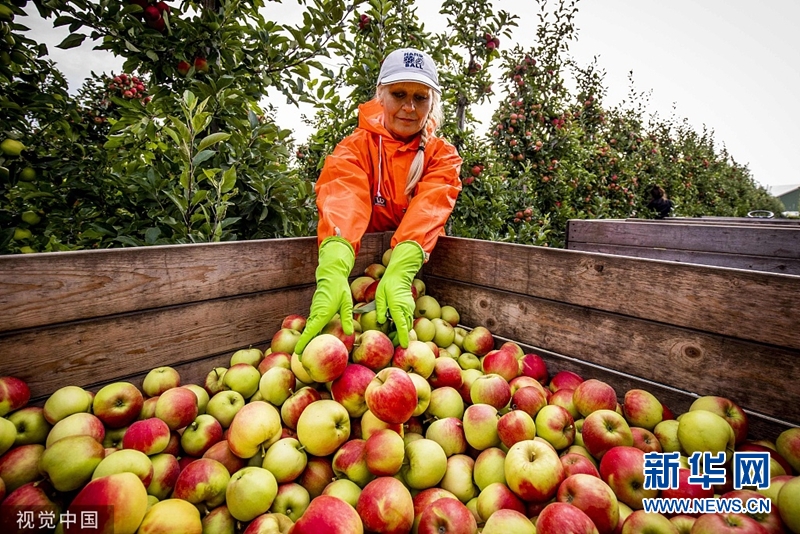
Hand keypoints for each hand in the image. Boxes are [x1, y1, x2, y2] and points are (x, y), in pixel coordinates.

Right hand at [294, 237, 354, 355]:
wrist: (331, 275)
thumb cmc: (339, 288)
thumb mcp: (346, 303)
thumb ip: (346, 318)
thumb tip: (349, 333)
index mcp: (322, 313)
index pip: (310, 331)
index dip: (303, 342)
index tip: (298, 352)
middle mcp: (316, 314)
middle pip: (308, 333)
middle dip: (304, 345)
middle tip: (300, 359)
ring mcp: (315, 312)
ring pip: (310, 329)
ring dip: (308, 340)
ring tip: (308, 352)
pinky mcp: (316, 310)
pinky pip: (313, 324)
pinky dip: (312, 333)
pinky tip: (317, 339)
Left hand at [375, 241, 424, 347]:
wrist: (400, 274)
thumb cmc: (388, 284)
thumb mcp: (380, 296)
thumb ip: (380, 310)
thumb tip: (382, 321)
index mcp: (397, 307)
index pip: (402, 326)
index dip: (403, 337)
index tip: (404, 346)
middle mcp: (405, 309)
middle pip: (406, 328)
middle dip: (401, 337)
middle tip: (392, 343)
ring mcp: (409, 308)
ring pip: (408, 324)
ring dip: (402, 331)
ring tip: (392, 336)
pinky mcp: (410, 306)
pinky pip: (408, 319)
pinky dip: (403, 324)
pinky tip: (395, 325)